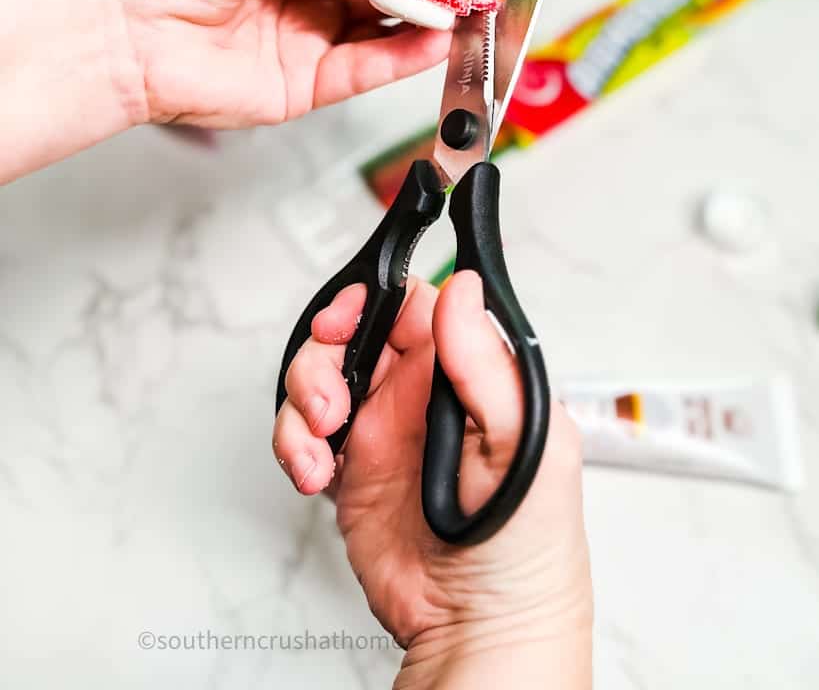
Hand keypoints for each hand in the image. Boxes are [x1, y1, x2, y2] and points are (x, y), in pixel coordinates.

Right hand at [273, 272, 592, 688]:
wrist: (482, 630)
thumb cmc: (528, 544)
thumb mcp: (527, 441)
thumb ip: (487, 363)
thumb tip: (464, 289)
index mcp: (464, 373)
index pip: (410, 304)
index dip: (371, 301)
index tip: (347, 320)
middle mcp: (419, 396)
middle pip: (354, 336)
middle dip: (325, 352)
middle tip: (328, 393)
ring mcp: (382, 434)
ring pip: (320, 382)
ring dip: (303, 403)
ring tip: (323, 443)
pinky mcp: (350, 474)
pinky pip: (304, 437)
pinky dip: (295, 447)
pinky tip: (316, 475)